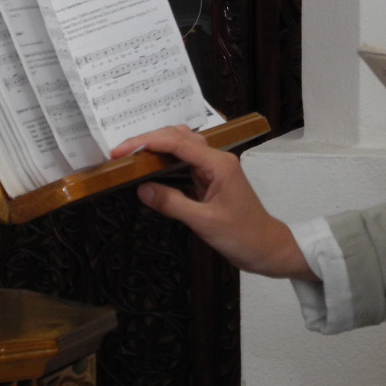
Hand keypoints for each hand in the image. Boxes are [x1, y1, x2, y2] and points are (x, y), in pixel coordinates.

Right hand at [110, 126, 314, 280]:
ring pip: (181, 146)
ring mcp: (214, 168)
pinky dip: (165, 161)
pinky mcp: (210, 179)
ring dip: (156, 148)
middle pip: (178, 137)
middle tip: (119, 154)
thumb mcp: (204, 222)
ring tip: (130, 157)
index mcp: (218, 163)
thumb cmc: (242, 236)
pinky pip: (184, 162)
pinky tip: (150, 168)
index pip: (177, 142)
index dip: (146, 143)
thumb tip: (141, 188)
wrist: (266, 248)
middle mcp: (216, 159)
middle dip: (148, 141)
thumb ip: (172, 203)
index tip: (120, 151)